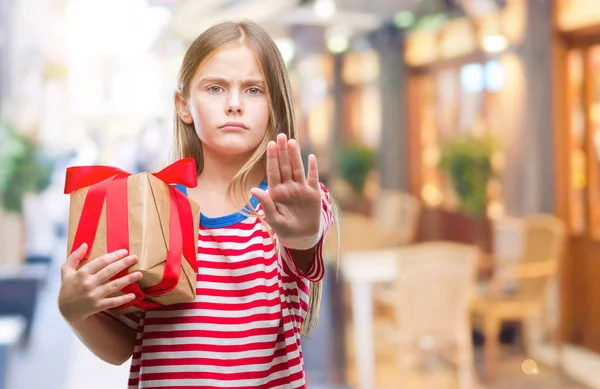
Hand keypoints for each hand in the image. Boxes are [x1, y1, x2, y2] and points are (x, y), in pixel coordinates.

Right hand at [58, 243, 141, 324]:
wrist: (66, 310)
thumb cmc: (68, 287)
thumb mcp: (66, 271)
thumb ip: (74, 257)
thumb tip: (85, 244)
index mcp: (82, 273)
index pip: (101, 261)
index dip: (114, 256)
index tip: (125, 251)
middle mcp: (88, 283)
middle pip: (110, 271)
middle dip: (124, 263)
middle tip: (135, 258)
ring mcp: (94, 295)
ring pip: (114, 285)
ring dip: (128, 279)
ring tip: (139, 274)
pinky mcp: (98, 306)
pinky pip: (113, 302)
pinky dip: (123, 299)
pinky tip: (133, 295)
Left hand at [251, 133, 321, 249]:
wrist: (301, 237)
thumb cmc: (284, 228)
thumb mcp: (273, 218)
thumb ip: (265, 203)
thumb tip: (253, 189)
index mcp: (276, 192)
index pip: (273, 172)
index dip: (272, 158)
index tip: (270, 144)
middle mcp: (288, 187)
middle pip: (285, 166)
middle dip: (282, 151)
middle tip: (280, 136)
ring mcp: (300, 188)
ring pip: (297, 169)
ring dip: (295, 156)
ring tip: (292, 142)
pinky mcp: (313, 193)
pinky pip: (313, 178)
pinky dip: (312, 168)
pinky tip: (311, 157)